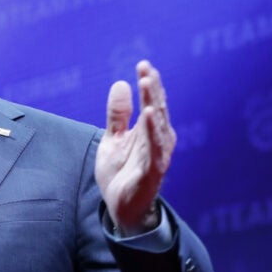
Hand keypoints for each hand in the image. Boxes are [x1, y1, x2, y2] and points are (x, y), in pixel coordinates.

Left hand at [95, 60, 176, 235]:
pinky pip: (154, 148)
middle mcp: (158, 139)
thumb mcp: (113, 139)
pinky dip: (153, 132)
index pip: (151, 101)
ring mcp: (157, 154)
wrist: (121, 207)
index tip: (143, 64)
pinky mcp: (153, 170)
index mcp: (150, 130)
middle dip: (152, 88)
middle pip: (156, 108)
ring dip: (152, 103)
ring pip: (157, 124)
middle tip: (146, 68)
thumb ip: (117, 114)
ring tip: (147, 84)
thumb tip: (119, 83)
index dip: (148, 83)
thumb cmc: (121, 172)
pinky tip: (148, 115)